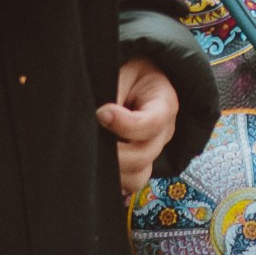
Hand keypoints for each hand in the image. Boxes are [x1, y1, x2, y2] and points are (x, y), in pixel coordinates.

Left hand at [97, 58, 179, 196]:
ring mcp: (153, 151)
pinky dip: (115, 180)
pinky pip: (131, 182)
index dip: (125, 124)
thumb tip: (98, 116)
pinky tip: (100, 165)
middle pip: (145, 154)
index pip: (152, 123)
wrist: (138, 80)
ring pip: (139, 176)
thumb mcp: (125, 71)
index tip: (101, 113)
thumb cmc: (131, 73)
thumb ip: (115, 91)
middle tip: (91, 139)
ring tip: (96, 153)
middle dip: (116, 153)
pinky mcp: (141, 163)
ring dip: (116, 170)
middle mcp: (164, 132)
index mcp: (164, 104)